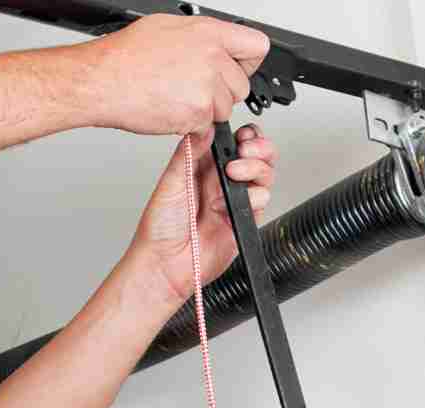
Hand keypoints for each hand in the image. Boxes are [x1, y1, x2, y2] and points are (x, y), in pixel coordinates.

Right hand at [84, 15, 269, 135]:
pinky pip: (209, 126)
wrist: (104, 81)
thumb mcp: (167, 28)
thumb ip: (201, 38)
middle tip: (194, 89)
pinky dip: (193, 124)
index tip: (238, 68)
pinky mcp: (199, 112)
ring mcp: (207, 86)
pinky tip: (173, 108)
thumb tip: (216, 46)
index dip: (247, 62)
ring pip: (226, 109)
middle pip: (241, 86)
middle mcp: (212, 56)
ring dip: (208, 110)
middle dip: (223, 93)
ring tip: (178, 97)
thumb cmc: (127, 57)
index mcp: (208, 32)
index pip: (256, 47)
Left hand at [127, 124, 276, 303]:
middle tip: (246, 151)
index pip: (232, 142)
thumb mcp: (171, 181)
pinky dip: (256, 196)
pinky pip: (262, 201)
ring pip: (263, 176)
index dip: (242, 135)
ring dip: (257, 169)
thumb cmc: (161, 228)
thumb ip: (190, 152)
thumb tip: (206, 127)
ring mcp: (233, 201)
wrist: (167, 263)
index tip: (239, 135)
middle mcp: (220, 182)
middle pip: (255, 156)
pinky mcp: (242, 220)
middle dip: (258, 148)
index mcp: (202, 167)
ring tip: (236, 174)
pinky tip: (238, 201)